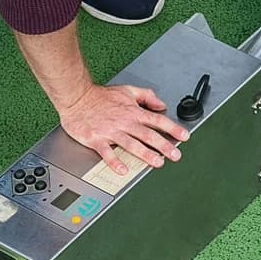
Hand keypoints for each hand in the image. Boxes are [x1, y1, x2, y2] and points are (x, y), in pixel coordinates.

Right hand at [56, 82, 188, 175]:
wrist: (76, 97)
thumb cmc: (100, 96)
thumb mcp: (127, 90)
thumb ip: (146, 96)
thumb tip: (161, 104)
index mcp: (132, 112)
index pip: (157, 120)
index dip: (172, 128)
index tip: (184, 136)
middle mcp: (124, 122)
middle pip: (148, 135)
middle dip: (164, 145)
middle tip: (175, 155)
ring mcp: (110, 132)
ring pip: (131, 144)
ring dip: (145, 154)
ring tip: (157, 162)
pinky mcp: (96, 139)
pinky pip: (107, 152)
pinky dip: (115, 161)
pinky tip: (123, 169)